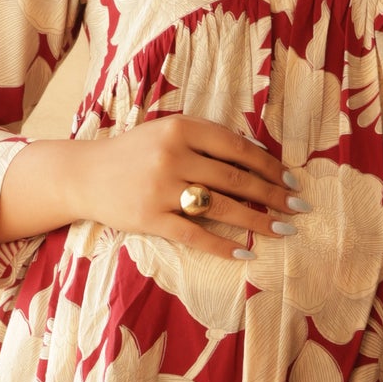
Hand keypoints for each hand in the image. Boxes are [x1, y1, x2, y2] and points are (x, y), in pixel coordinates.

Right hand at [0, 117, 301, 256]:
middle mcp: (173, 155)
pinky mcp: (149, 218)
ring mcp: (160, 188)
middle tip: (299, 208)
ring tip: (284, 231)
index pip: (238, 147)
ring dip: (259, 221)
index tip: (291, 179)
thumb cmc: (133, 153)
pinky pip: (195, 235)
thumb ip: (206, 138)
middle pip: (237, 178)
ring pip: (223, 207)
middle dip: (274, 195)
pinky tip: (247, 253)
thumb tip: (259, 154)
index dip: (270, 165)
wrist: (83, 174)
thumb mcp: (166, 132)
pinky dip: (224, 245)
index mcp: (180, 128)